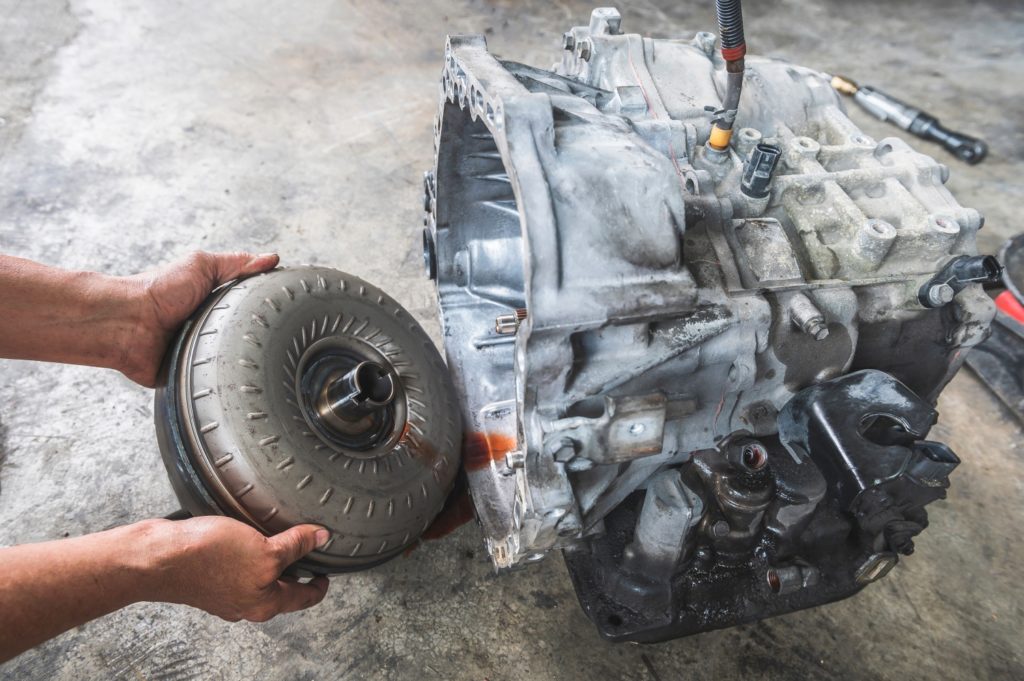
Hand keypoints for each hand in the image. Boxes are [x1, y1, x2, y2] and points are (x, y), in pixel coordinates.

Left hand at [123, 251, 278, 386]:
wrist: (127, 323)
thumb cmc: (158, 290)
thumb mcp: (201, 266)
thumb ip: (236, 263)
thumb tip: (271, 258)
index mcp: (217, 303)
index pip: (253, 306)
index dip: (270, 306)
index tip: (289, 308)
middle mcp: (212, 328)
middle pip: (249, 334)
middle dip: (259, 336)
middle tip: (274, 336)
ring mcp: (204, 352)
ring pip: (237, 359)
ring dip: (242, 357)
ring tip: (251, 353)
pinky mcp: (193, 376)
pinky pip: (217, 381)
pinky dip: (224, 378)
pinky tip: (232, 372)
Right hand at [140, 516, 330, 621]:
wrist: (157, 558)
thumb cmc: (207, 558)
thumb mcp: (264, 550)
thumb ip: (294, 546)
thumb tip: (320, 538)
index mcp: (265, 604)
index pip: (304, 598)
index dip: (320, 585)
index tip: (326, 574)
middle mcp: (246, 604)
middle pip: (282, 589)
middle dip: (296, 570)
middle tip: (307, 550)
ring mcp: (225, 594)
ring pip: (258, 578)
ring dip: (271, 560)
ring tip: (280, 538)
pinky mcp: (208, 579)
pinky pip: (238, 568)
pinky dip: (248, 555)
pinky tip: (247, 536)